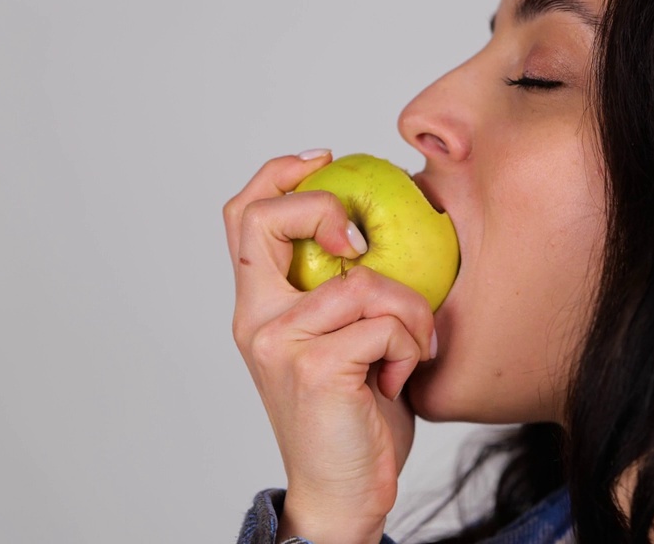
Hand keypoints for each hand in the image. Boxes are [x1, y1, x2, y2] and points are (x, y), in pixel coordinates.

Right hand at [224, 152, 436, 543]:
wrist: (342, 493)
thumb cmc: (352, 417)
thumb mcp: (340, 340)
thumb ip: (342, 290)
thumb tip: (379, 231)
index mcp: (258, 306)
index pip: (242, 216)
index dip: (278, 172)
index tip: (325, 160)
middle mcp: (256, 319)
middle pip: (265, 218)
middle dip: (325, 208)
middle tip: (360, 244)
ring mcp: (280, 341)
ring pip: (361, 279)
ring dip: (408, 309)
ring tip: (410, 345)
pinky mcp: (313, 367)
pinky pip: (383, 322)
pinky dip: (409, 344)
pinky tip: (399, 376)